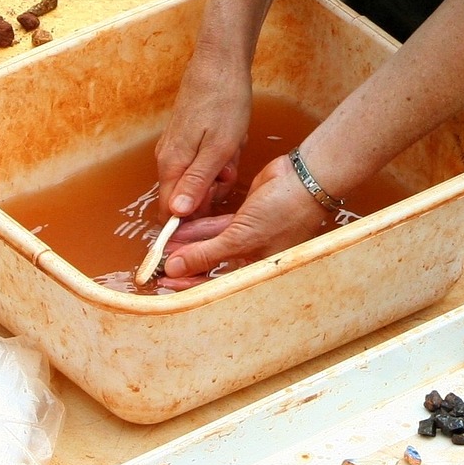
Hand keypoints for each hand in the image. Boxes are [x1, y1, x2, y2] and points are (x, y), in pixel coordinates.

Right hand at [155, 50, 251, 219]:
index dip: (195, 216)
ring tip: (233, 147)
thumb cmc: (224, 103)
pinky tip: (231, 139)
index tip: (217, 202)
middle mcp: (167, 158)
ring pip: (198, 176)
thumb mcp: (219, 149)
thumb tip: (176, 213)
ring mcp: (175, 146)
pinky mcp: (186, 136)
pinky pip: (203, 159)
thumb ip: (197, 183)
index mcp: (172, 164)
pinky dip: (221, 155)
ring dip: (220, 169)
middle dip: (213, 189)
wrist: (220, 62)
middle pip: (187, 196)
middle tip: (230, 168)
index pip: (171, 210)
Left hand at [161, 154, 328, 280]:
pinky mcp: (247, 217)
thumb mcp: (241, 237)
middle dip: (186, 262)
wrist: (304, 179)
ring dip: (190, 243)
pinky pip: (218, 226)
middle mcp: (253, 257)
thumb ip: (206, 253)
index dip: (189, 284)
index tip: (166, 282)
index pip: (217, 285)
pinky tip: (181, 226)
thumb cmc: (283, 214)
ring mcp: (250, 236)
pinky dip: (201, 227)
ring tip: (165, 242)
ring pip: (213, 243)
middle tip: (159, 261)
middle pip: (212, 265)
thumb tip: (175, 268)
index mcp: (257, 272)